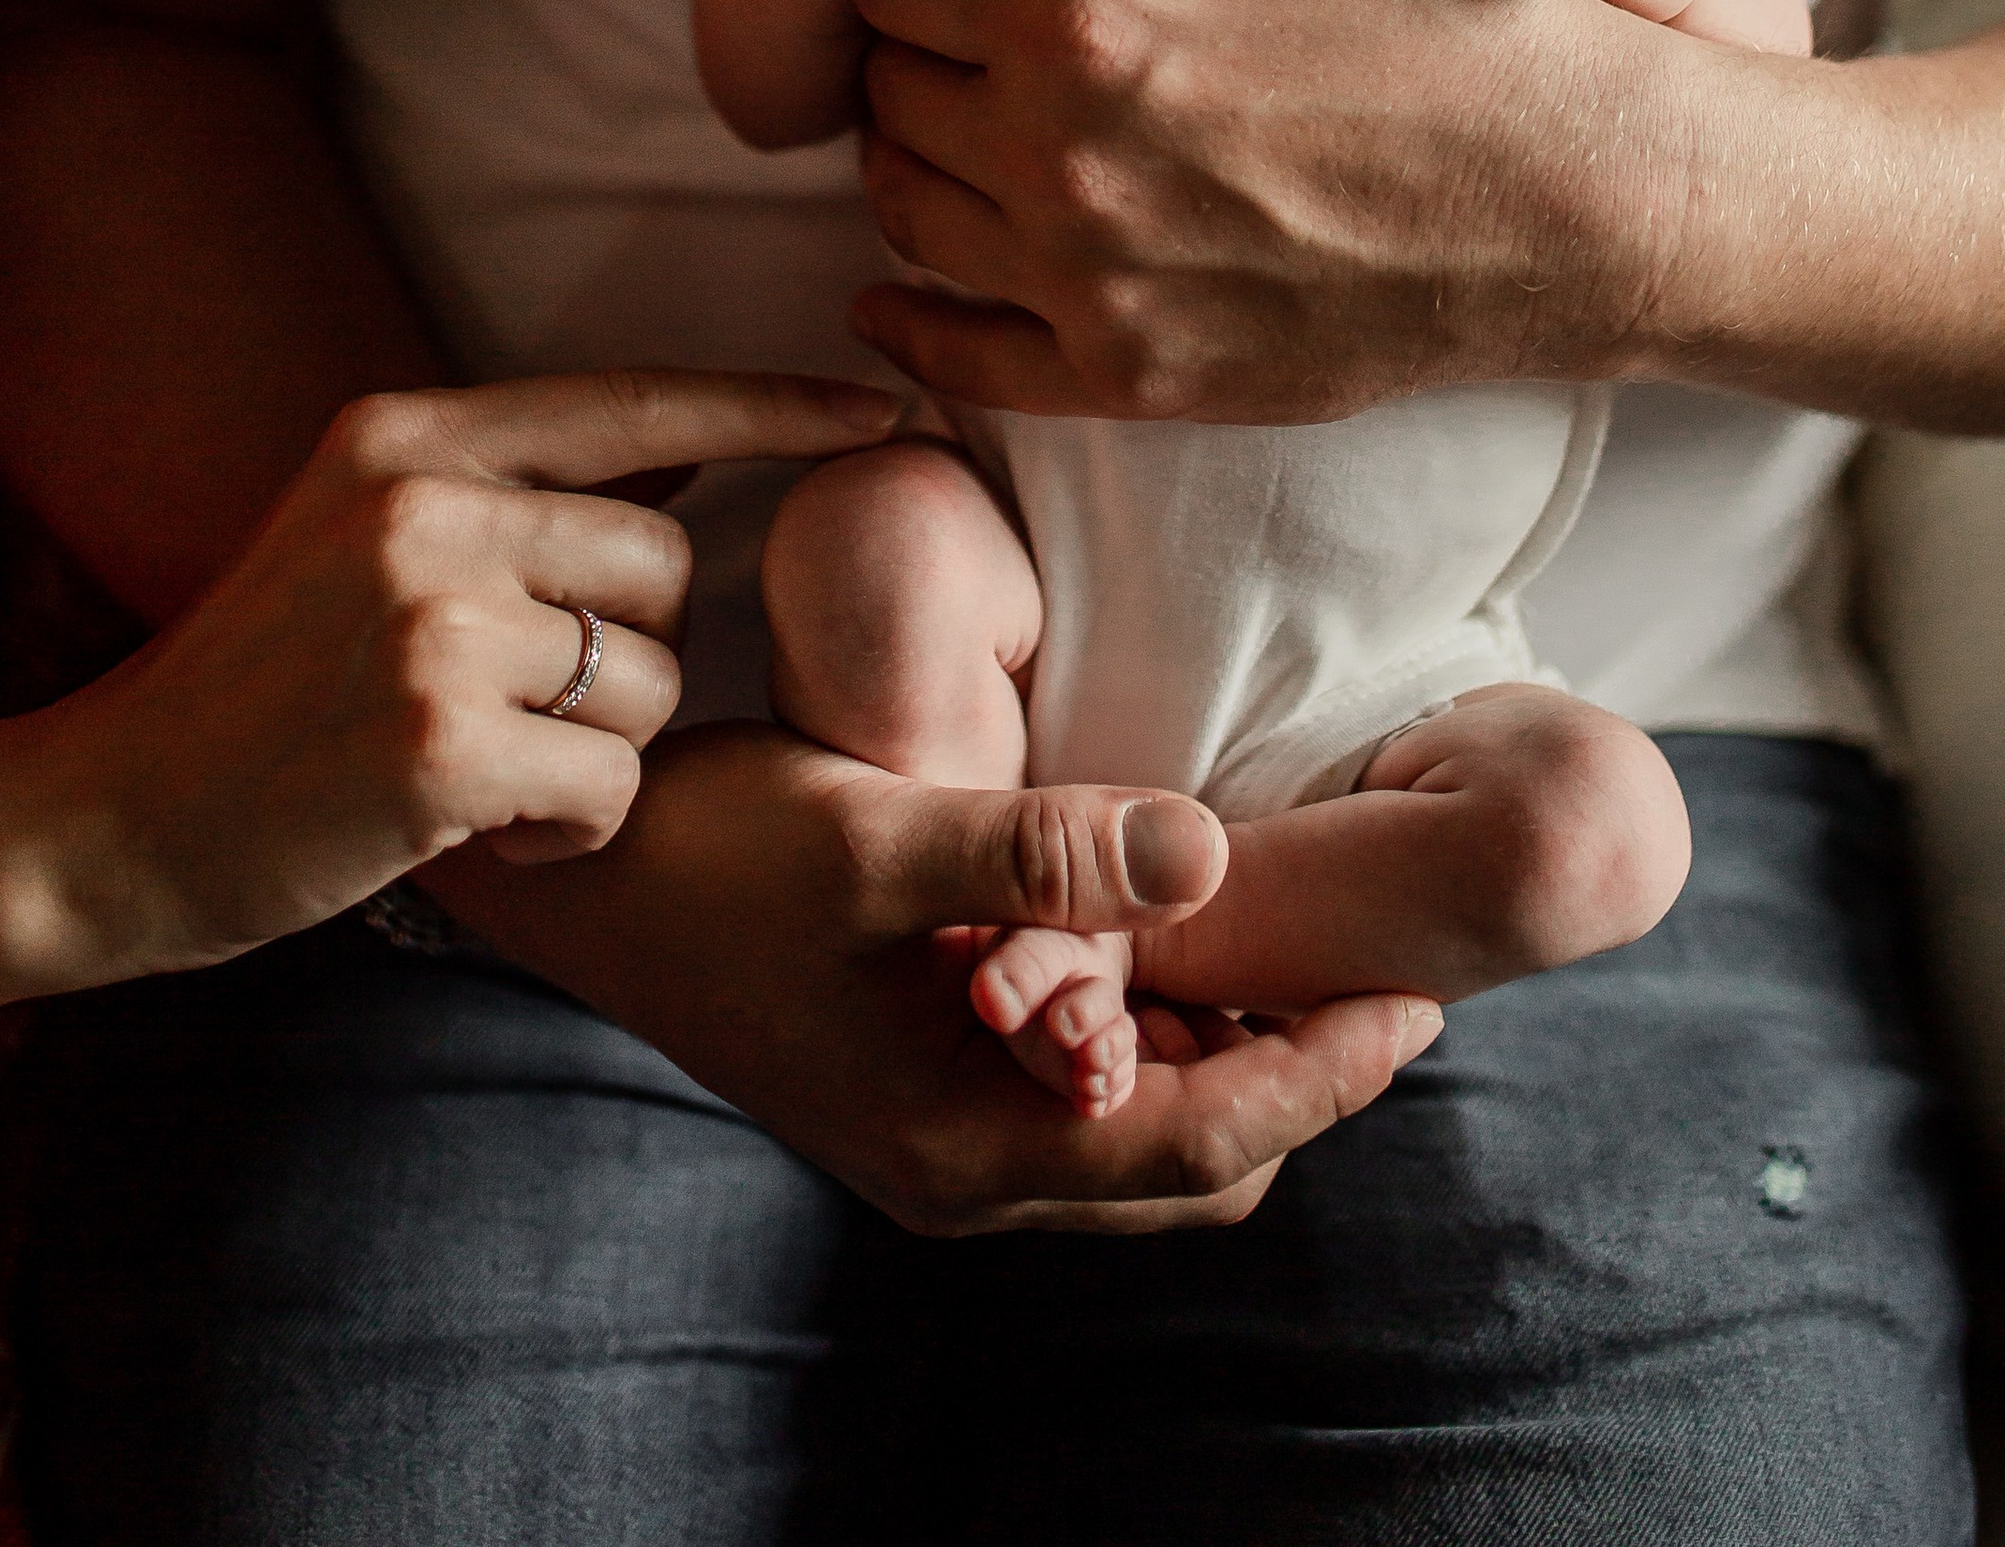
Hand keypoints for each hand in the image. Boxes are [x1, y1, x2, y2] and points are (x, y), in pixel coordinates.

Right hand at [13, 369, 896, 977]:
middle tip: (521, 714)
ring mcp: (426, 623)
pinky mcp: (436, 748)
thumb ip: (518, 489)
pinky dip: (568, 835)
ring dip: (597, 755)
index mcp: (406, 433)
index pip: (636, 402)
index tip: (885, 415)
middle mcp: (421, 505)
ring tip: (481, 769)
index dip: (774, 409)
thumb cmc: (258, 689)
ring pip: (651, 685)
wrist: (100, 818)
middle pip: (668, 567)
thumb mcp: (363, 533)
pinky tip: (477, 833)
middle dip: (633, 658)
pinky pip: (611, 789)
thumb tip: (690, 456)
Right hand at [436, 720, 1437, 1233]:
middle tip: (1379, 962)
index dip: (1326, 1072)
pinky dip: (1156, 1037)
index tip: (1421, 993)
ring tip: (1299, 944)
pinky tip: (1177, 939)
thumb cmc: (718, 851)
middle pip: (1193, 1162)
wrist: (583, 882)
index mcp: (968, 1141)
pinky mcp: (925, 1087)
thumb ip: (1042, 845)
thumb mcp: (880, 836)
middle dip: (1299, 1076)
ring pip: (1145, 1134)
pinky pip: (1087, 1095)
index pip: (1205, 1141)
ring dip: (1230, 1059)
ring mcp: (943, 1136)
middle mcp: (966, 1167)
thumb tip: (1211, 850)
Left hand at [846, 0, 1670, 418]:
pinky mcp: (1136, 377)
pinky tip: (900, 295)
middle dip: (922, 51)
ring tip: (992, 124)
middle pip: (890, 96)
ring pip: (910, 212)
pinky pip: (959, 360)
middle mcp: (1061, 159)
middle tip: (989, 30)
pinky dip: (914, 323)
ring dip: (928, 161)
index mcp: (1081, 18)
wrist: (1573, 191)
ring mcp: (1093, 282)